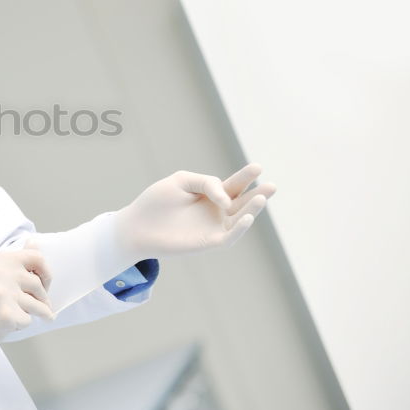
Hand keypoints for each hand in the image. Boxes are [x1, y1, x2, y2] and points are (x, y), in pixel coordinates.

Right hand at [0, 249, 52, 357]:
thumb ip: (11, 261)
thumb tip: (35, 243)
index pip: (35, 257)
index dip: (45, 272)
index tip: (44, 283)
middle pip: (38, 283)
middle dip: (42, 298)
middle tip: (39, 307)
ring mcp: (1, 293)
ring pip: (38, 304)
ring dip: (37, 313)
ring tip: (27, 316)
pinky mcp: (6, 314)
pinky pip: (28, 320)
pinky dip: (22, 325)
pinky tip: (8, 325)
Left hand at [117, 163, 275, 259]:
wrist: (137, 225)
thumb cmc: (156, 201)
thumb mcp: (181, 181)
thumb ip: (206, 182)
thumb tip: (226, 198)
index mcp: (210, 194)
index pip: (233, 184)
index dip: (246, 177)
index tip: (258, 167)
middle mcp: (216, 211)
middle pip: (243, 201)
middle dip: (258, 193)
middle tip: (271, 185)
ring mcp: (214, 227)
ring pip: (240, 218)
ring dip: (252, 209)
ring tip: (262, 197)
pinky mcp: (209, 242)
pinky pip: (230, 236)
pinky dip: (241, 228)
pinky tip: (247, 217)